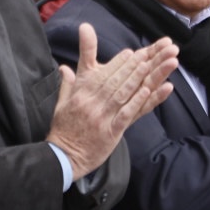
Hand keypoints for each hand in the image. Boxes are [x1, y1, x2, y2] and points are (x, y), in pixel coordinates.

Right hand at [47, 24, 178, 176]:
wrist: (64, 156)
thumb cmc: (63, 131)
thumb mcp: (60, 105)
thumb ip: (67, 84)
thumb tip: (64, 68)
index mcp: (80, 95)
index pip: (101, 75)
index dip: (117, 63)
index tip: (130, 53)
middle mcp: (91, 103)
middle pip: (114, 81)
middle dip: (130, 66)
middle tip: (145, 54)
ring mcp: (102, 118)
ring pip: (121, 94)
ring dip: (136, 78)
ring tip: (149, 66)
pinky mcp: (110, 132)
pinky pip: (126, 114)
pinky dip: (137, 101)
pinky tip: (148, 91)